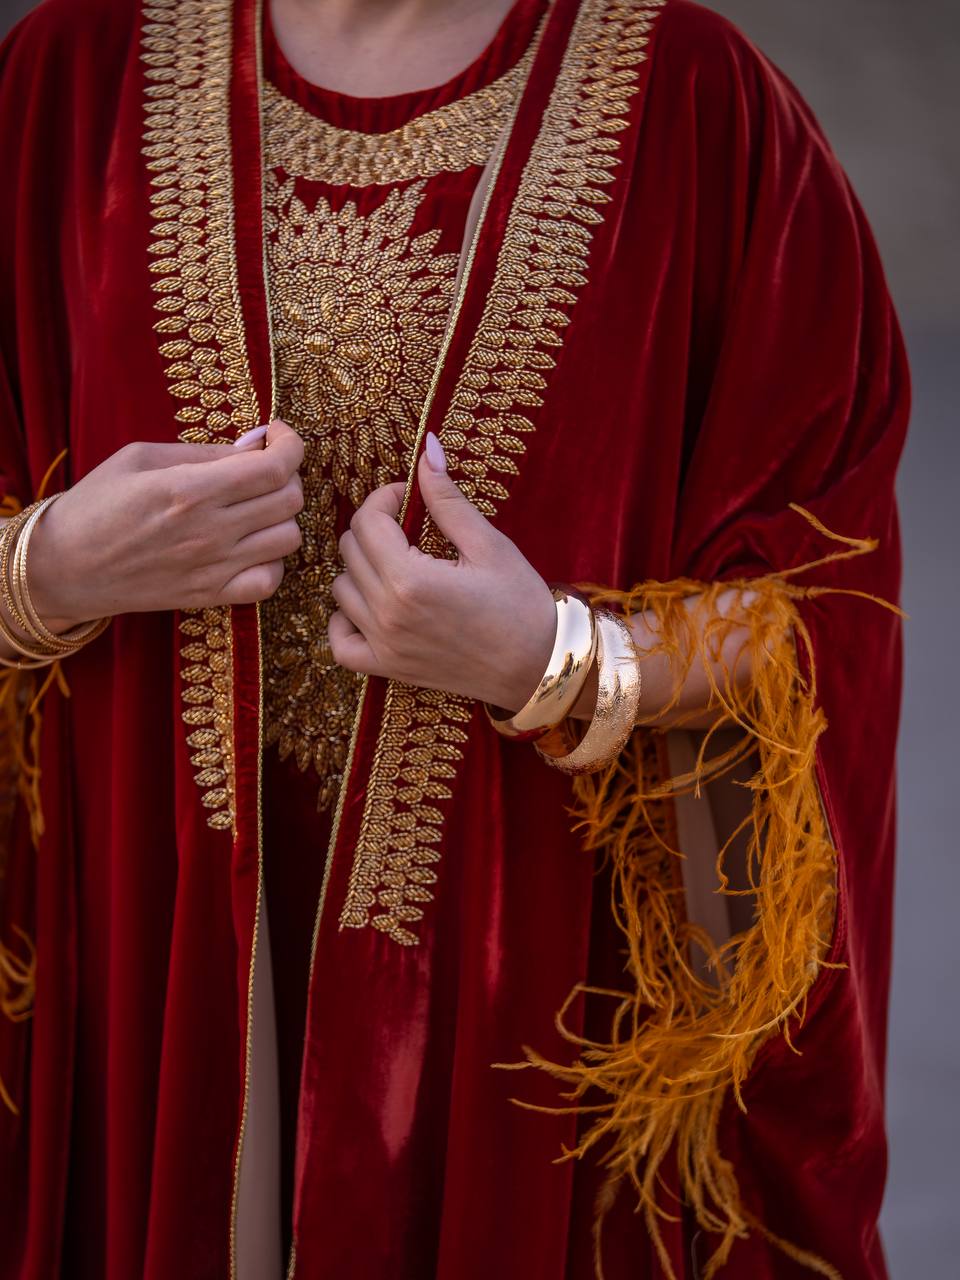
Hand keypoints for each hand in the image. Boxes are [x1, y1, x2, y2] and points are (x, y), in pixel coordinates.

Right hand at [28, 420, 304, 625]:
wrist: (63, 567)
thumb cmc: (96, 504)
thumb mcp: (141, 458)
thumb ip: (205, 452)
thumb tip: (255, 446)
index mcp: (190, 490)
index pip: (275, 467)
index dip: (290, 445)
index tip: (278, 437)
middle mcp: (210, 531)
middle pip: (290, 499)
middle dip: (287, 475)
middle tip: (263, 469)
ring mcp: (213, 568)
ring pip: (289, 539)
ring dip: (281, 517)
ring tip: (256, 507)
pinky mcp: (211, 596)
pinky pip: (271, 580)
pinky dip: (272, 561)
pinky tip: (252, 546)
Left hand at [328, 432, 556, 711]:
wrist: (538, 667)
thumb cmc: (520, 605)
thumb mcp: (489, 545)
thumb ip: (448, 500)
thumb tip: (427, 450)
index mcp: (410, 579)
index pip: (367, 520)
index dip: (385, 499)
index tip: (407, 498)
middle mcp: (387, 614)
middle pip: (349, 550)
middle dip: (373, 528)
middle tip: (407, 529)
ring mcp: (383, 645)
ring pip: (340, 589)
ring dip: (361, 569)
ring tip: (396, 565)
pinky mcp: (387, 667)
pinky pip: (339, 643)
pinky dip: (344, 622)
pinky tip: (369, 606)